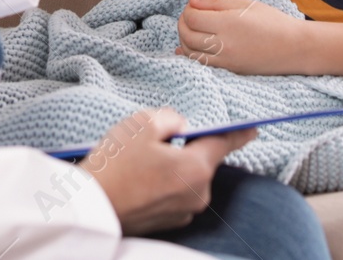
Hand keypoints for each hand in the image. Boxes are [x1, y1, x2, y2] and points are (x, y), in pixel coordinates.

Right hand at [80, 108, 256, 234]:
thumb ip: (171, 118)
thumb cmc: (115, 164)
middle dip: (186, 148)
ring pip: (185, 178)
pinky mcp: (166, 223)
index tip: (253, 129)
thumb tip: (180, 127)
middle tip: (155, 140)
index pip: (224, 144)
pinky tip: (138, 177)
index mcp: (196, 170)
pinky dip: (162, 183)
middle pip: (201, 161)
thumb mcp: (142, 124)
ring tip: (139, 160)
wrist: (89, 207)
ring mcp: (182, 213)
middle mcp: (196, 196)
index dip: (239, 134)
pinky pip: (173, 194)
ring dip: (172, 167)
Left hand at [175, 0, 302, 74]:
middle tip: (188, 16)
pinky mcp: (229, 71)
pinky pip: (201, 65)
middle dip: (182, 24)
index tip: (193, 5)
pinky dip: (190, 56)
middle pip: (188, 35)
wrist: (295, 48)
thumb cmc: (272, 21)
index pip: (192, 17)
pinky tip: (186, 49)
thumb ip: (216, 2)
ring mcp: (226, 60)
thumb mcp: (246, 4)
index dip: (188, 10)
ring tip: (190, 29)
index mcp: (229, 23)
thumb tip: (191, 0)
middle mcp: (225, 44)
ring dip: (184, 40)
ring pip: (191, 52)